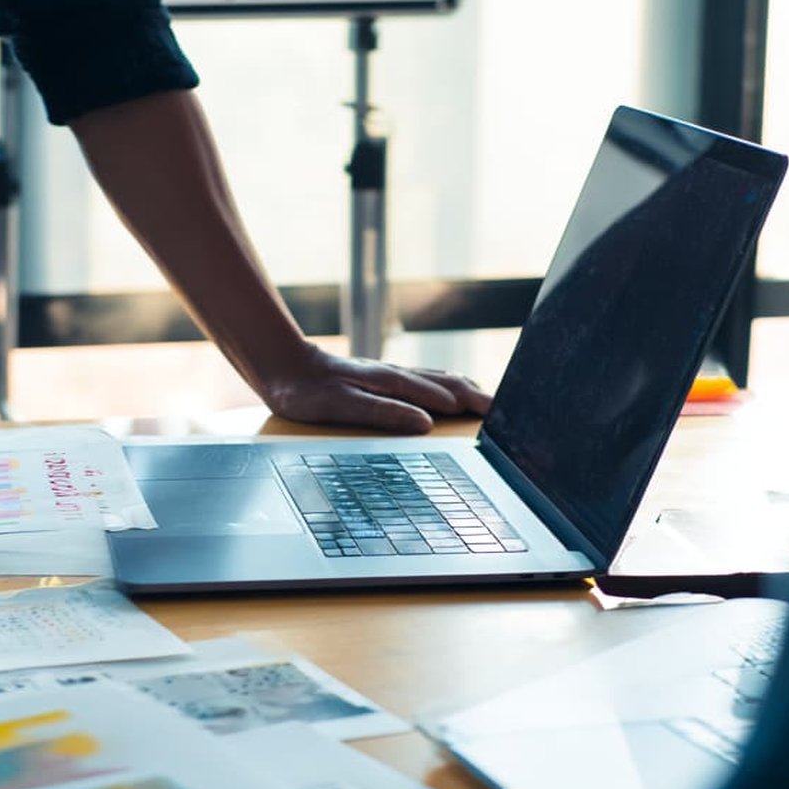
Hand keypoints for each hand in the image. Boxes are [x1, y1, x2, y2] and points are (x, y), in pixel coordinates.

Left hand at [259, 343, 492, 432]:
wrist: (281, 366)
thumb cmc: (306, 391)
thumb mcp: (341, 406)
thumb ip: (383, 413)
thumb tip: (426, 423)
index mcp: (393, 382)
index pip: (444, 395)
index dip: (473, 408)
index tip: (500, 420)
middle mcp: (396, 375)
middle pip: (449, 384)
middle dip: (480, 399)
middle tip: (508, 416)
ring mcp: (390, 374)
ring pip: (439, 380)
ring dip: (466, 391)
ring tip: (489, 404)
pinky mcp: (381, 378)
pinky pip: (424, 381)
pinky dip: (446, 387)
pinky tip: (447, 395)